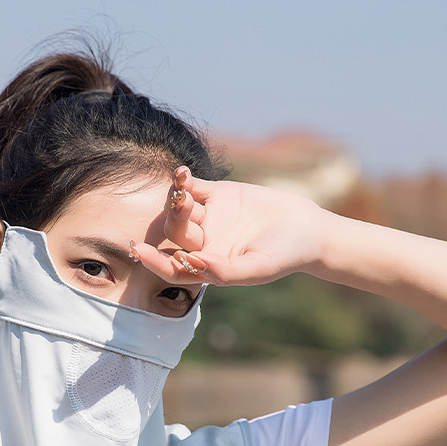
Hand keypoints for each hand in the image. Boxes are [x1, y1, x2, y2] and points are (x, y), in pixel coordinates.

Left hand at [133, 166, 329, 286]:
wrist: (308, 229)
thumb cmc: (284, 256)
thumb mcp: (257, 269)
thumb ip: (225, 271)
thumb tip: (193, 263)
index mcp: (207, 265)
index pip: (171, 266)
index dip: (154, 260)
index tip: (139, 250)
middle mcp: (203, 243)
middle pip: (174, 233)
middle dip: (174, 219)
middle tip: (183, 204)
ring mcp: (209, 217)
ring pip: (180, 209)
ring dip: (177, 199)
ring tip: (183, 189)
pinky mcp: (219, 194)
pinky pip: (194, 186)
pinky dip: (184, 180)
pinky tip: (182, 174)